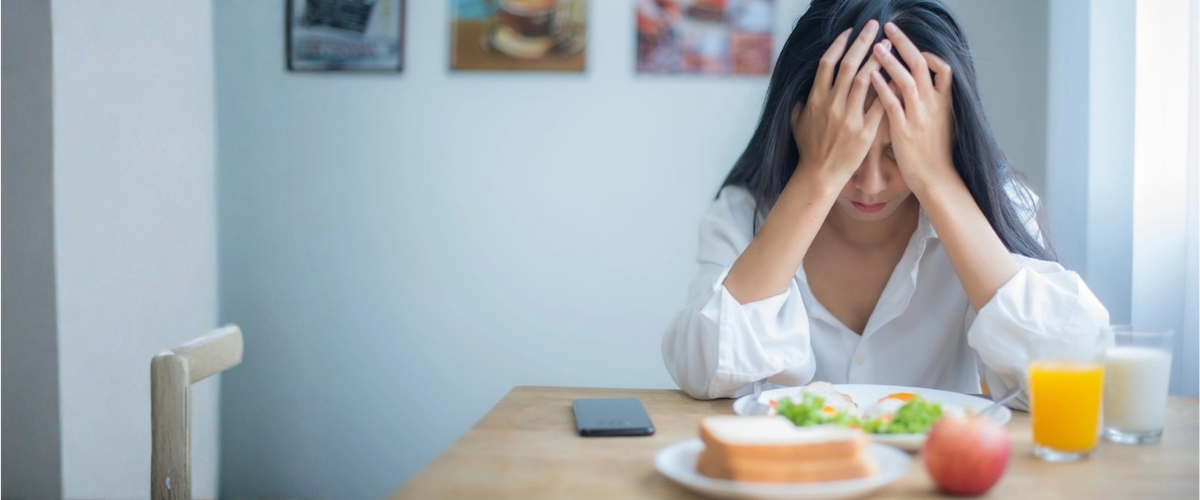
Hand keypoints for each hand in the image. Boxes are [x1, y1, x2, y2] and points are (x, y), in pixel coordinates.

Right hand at [791, 20, 886, 187]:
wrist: (820, 175)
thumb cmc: (809, 150)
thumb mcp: (797, 124)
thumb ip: (801, 104)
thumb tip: (803, 91)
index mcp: (815, 100)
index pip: (827, 64)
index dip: (838, 44)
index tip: (849, 31)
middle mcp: (832, 105)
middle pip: (848, 64)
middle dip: (862, 42)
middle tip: (873, 25)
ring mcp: (849, 118)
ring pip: (864, 79)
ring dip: (876, 59)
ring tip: (887, 44)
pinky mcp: (864, 131)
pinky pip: (879, 105)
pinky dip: (888, 88)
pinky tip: (897, 75)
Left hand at [869, 22, 956, 195]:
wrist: (935, 178)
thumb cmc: (934, 153)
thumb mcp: (940, 122)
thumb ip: (932, 103)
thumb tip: (919, 86)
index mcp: (943, 102)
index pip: (942, 67)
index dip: (926, 53)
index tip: (910, 45)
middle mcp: (933, 105)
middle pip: (921, 65)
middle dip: (904, 44)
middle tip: (888, 27)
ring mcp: (919, 116)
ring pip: (907, 80)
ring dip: (891, 61)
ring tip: (875, 46)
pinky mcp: (905, 130)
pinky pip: (893, 104)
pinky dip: (882, 87)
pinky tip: (870, 75)